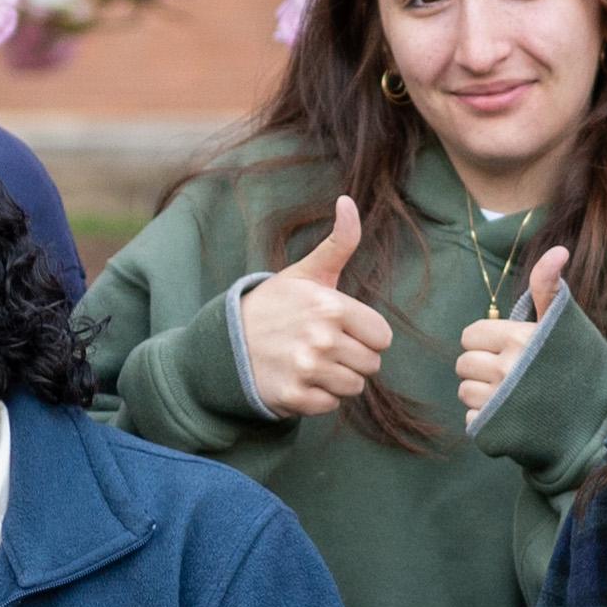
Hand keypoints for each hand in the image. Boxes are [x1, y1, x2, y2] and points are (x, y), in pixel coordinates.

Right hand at [234, 195, 394, 418]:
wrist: (225, 340)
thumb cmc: (275, 305)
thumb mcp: (307, 272)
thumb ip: (339, 242)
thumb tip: (348, 201)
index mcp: (331, 306)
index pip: (382, 337)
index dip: (364, 334)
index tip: (340, 328)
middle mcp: (321, 338)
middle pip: (371, 364)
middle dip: (352, 358)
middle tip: (323, 346)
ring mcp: (306, 369)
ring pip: (353, 387)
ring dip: (337, 379)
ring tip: (311, 362)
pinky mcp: (293, 396)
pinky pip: (330, 405)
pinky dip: (318, 397)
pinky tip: (299, 379)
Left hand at [454, 243, 571, 425]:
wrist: (603, 414)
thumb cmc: (581, 361)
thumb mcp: (565, 321)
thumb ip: (548, 287)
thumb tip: (558, 249)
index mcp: (518, 339)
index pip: (470, 335)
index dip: (487, 340)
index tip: (510, 348)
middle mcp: (506, 370)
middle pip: (463, 364)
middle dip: (483, 367)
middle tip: (513, 372)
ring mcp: (500, 404)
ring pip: (465, 393)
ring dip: (484, 394)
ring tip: (514, 395)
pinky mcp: (497, 432)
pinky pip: (472, 421)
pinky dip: (488, 419)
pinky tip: (513, 416)